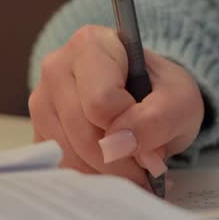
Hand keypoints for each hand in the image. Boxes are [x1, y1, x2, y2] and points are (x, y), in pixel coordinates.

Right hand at [28, 25, 204, 189]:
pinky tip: (110, 166)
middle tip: (146, 161)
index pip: (102, 101)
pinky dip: (90, 176)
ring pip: (69, 155)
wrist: (149, 98)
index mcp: (91, 44)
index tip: (148, 124)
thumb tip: (119, 144)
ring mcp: (42, 100)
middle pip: (83, 133)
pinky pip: (60, 166)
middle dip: (121, 159)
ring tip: (131, 164)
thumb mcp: (180, 100)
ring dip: (107, 172)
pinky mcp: (38, 130)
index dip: (131, 125)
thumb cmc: (162, 91)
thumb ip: (157, 118)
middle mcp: (57, 67)